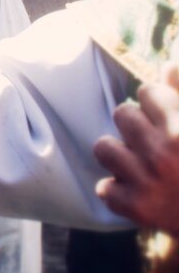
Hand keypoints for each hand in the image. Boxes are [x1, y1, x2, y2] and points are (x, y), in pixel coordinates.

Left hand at [94, 63, 178, 232]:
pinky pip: (105, 189)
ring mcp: (147, 181)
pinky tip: (140, 195)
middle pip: (122, 113)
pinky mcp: (137, 209)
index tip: (169, 120)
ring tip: (141, 167)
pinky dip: (120, 194)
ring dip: (120, 157)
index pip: (148, 91)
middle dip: (136, 127)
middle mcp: (163, 152)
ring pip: (104, 147)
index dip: (157, 105)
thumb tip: (168, 63)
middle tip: (155, 145)